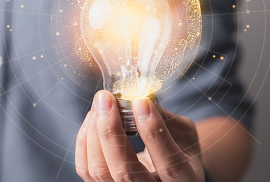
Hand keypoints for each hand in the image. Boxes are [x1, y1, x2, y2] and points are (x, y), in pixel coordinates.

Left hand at [75, 90, 204, 180]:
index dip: (153, 132)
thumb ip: (165, 118)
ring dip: (95, 131)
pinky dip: (85, 140)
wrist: (165, 170)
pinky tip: (93, 119)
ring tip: (100, 104)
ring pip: (99, 170)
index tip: (140, 102)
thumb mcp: (184, 134)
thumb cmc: (177, 147)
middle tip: (107, 98)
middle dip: (111, 130)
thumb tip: (137, 97)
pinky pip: (85, 168)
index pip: (169, 164)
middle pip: (125, 171)